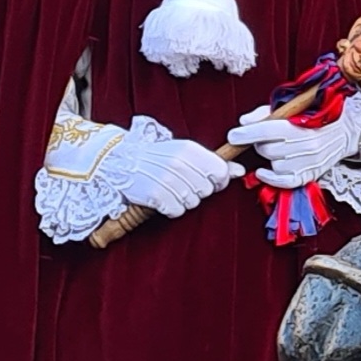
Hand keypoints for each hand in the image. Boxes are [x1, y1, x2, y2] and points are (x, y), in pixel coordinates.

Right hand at [114, 117, 242, 218]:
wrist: (120, 161)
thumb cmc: (156, 157)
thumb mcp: (184, 152)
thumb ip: (212, 162)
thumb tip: (239, 171)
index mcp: (189, 149)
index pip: (220, 171)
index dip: (218, 182)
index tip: (208, 182)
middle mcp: (179, 163)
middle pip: (206, 190)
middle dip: (197, 192)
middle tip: (181, 185)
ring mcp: (167, 180)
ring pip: (193, 202)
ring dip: (183, 201)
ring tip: (170, 190)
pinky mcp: (156, 195)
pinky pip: (177, 211)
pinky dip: (171, 209)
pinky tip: (162, 199)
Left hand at [226, 96, 360, 188]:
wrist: (345, 130)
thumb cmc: (315, 115)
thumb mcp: (291, 107)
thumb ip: (265, 113)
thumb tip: (244, 122)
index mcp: (301, 124)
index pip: (267, 130)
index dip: (246, 134)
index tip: (233, 136)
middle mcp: (306, 144)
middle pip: (267, 149)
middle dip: (259, 143)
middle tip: (265, 137)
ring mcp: (309, 162)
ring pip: (273, 164)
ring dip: (269, 157)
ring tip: (278, 148)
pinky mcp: (310, 175)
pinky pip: (283, 182)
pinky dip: (270, 177)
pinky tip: (263, 171)